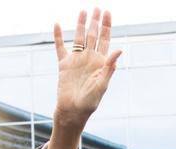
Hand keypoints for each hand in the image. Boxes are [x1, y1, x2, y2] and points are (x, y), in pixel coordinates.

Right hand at [52, 9, 121, 130]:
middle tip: (97, 8)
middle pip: (93, 35)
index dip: (107, 26)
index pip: (105, 39)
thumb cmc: (90, 102)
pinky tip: (56, 25)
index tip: (107, 12)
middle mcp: (89, 58)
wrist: (73, 111)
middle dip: (95, 21)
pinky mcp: (64, 65)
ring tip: (82, 11)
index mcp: (100, 62)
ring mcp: (76, 60)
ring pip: (79, 37)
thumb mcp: (102, 85)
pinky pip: (60, 47)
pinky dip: (58, 36)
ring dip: (80, 24)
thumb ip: (109, 67)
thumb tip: (118, 50)